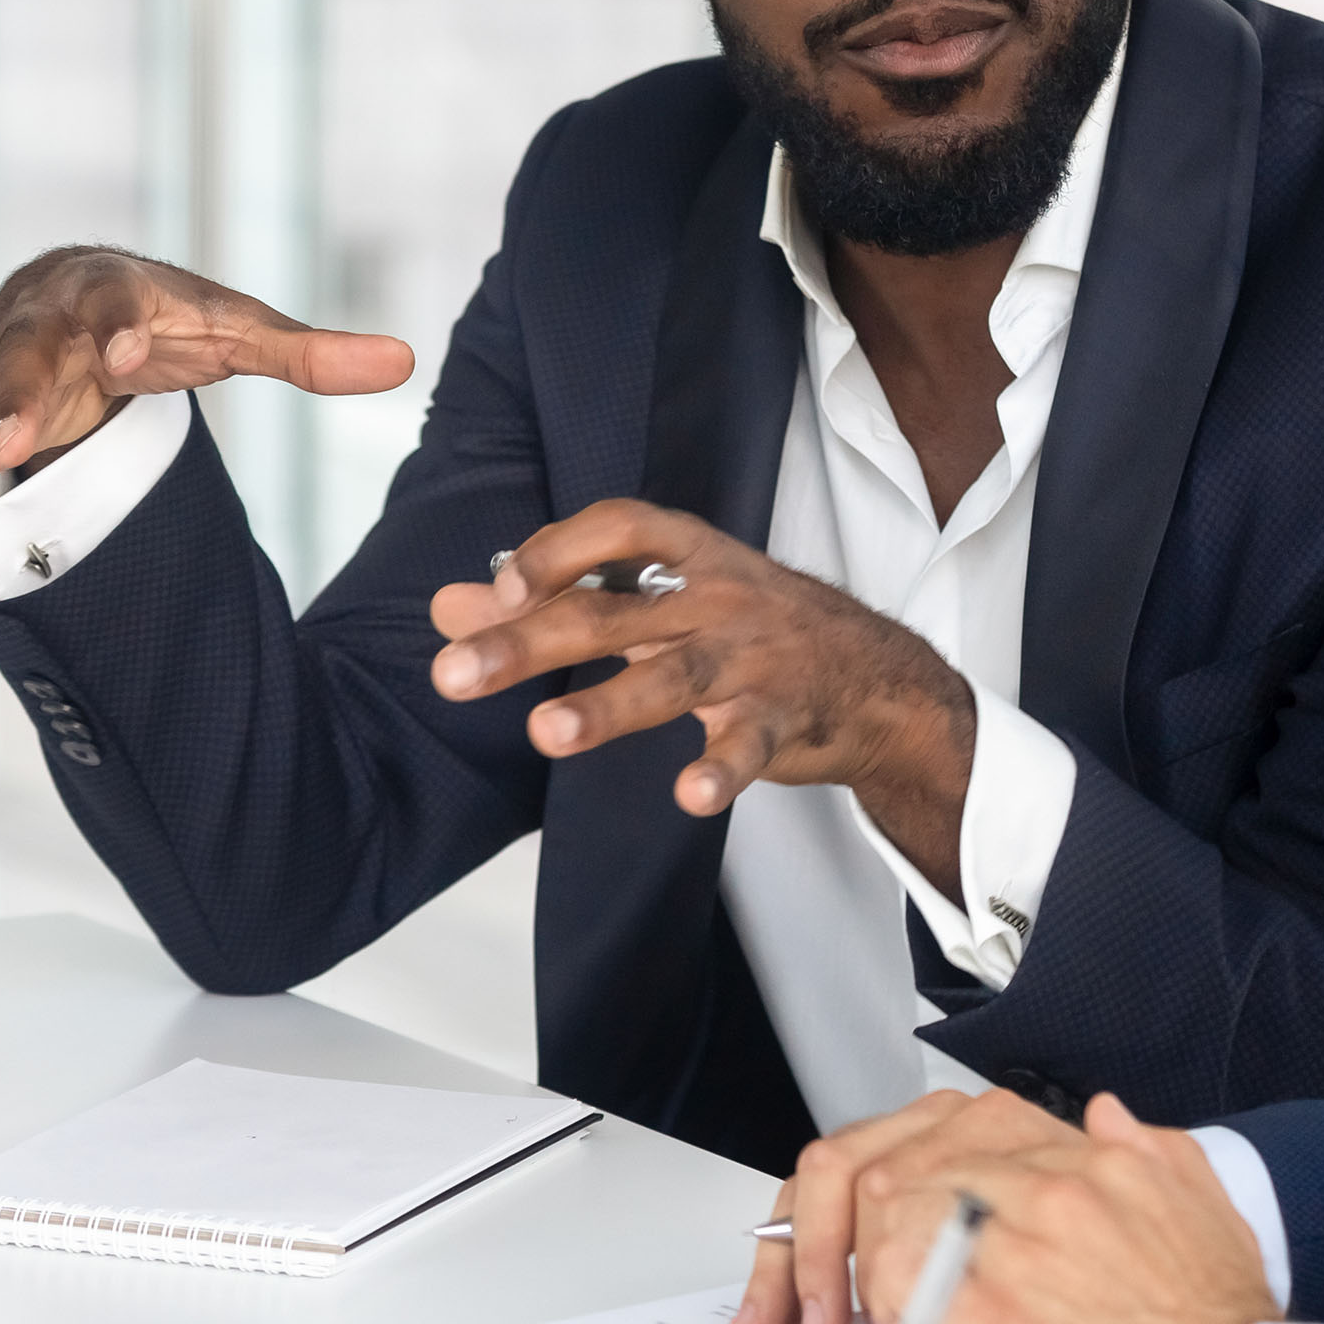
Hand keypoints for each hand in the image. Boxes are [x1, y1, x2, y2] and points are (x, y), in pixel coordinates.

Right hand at [0, 246, 411, 570]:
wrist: (73, 292)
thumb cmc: (159, 313)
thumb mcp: (234, 326)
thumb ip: (308, 352)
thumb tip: (404, 361)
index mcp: (109, 297)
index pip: (116, 308)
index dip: (118, 329)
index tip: (123, 355)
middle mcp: (43, 332)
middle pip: (23, 362)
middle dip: (14, 398)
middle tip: (12, 439)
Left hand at [430, 502, 977, 885]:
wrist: (876, 678)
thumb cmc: (746, 628)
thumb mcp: (658, 599)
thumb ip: (552, 601)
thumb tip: (447, 608)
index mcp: (687, 556)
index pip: (616, 528)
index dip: (553, 552)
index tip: (496, 590)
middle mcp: (716, 598)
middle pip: (612, 613)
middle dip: (528, 642)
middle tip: (452, 675)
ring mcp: (752, 659)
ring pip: (672, 678)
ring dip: (608, 707)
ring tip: (546, 734)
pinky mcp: (784, 720)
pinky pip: (750, 745)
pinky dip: (722, 770)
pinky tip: (690, 795)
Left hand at [737, 1090, 1271, 1323]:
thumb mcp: (1199, 1208)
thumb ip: (1148, 1151)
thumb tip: (1107, 1118)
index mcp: (1082, 1152)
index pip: (946, 1134)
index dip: (896, 1187)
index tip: (879, 1228)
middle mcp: (1041, 1179)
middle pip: (895, 1164)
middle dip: (841, 1226)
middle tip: (825, 1283)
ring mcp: (1011, 1236)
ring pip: (882, 1209)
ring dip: (847, 1265)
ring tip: (846, 1315)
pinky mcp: (985, 1307)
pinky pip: (892, 1278)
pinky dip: (870, 1304)